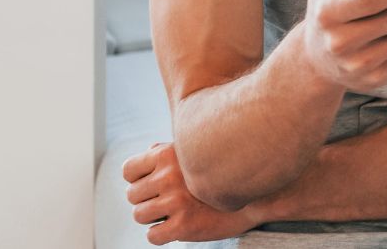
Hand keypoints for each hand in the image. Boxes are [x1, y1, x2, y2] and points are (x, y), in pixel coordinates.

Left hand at [122, 142, 261, 244]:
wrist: (258, 196)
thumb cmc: (225, 172)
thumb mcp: (197, 151)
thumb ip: (170, 151)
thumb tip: (148, 151)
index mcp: (168, 154)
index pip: (128, 170)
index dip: (137, 179)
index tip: (151, 184)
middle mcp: (170, 176)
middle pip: (132, 195)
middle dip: (147, 200)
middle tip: (168, 200)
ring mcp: (176, 201)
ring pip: (140, 216)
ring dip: (154, 217)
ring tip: (174, 212)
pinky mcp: (184, 225)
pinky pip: (153, 236)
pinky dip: (162, 235)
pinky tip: (179, 225)